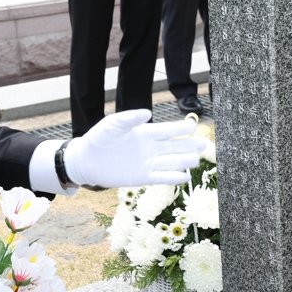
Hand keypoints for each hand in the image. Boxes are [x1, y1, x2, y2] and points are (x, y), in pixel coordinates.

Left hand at [64, 110, 204, 187]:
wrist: (87, 160)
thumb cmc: (99, 139)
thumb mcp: (113, 124)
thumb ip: (129, 119)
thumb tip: (147, 113)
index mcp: (144, 133)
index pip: (167, 131)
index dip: (180, 129)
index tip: (193, 126)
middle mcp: (149, 148)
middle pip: (174, 147)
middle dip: (189, 145)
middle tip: (204, 144)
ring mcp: (147, 163)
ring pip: (171, 162)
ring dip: (184, 161)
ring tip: (196, 159)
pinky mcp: (142, 177)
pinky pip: (161, 177)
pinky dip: (173, 177)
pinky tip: (185, 177)